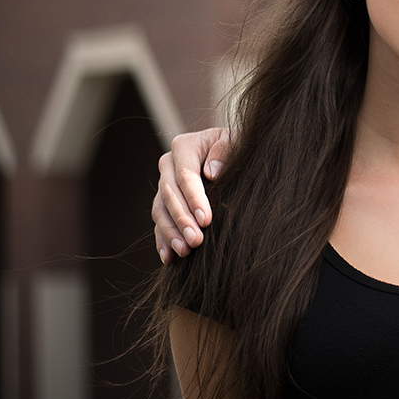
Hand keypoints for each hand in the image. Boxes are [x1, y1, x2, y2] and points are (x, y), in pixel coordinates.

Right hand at [152, 128, 231, 263]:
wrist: (235, 152)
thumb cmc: (239, 147)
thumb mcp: (239, 142)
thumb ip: (226, 150)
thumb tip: (212, 173)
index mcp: (185, 147)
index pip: (186, 176)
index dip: (194, 199)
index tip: (206, 219)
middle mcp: (169, 165)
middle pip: (170, 195)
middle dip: (182, 220)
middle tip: (196, 241)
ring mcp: (164, 184)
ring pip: (160, 210)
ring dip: (171, 233)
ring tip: (184, 251)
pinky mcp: (165, 202)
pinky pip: (159, 222)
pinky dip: (163, 240)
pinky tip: (169, 257)